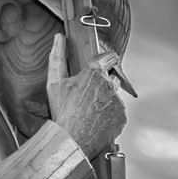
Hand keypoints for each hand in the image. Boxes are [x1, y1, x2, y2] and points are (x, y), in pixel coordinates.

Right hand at [45, 35, 126, 156]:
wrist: (72, 140)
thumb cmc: (62, 111)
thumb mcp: (54, 82)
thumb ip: (57, 57)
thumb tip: (59, 38)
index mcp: (94, 72)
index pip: (109, 56)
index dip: (105, 60)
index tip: (100, 66)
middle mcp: (109, 84)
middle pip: (111, 76)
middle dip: (102, 82)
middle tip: (87, 94)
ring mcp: (118, 101)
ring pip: (114, 95)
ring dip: (106, 99)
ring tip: (89, 110)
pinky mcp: (122, 116)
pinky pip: (118, 111)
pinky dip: (110, 114)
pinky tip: (96, 119)